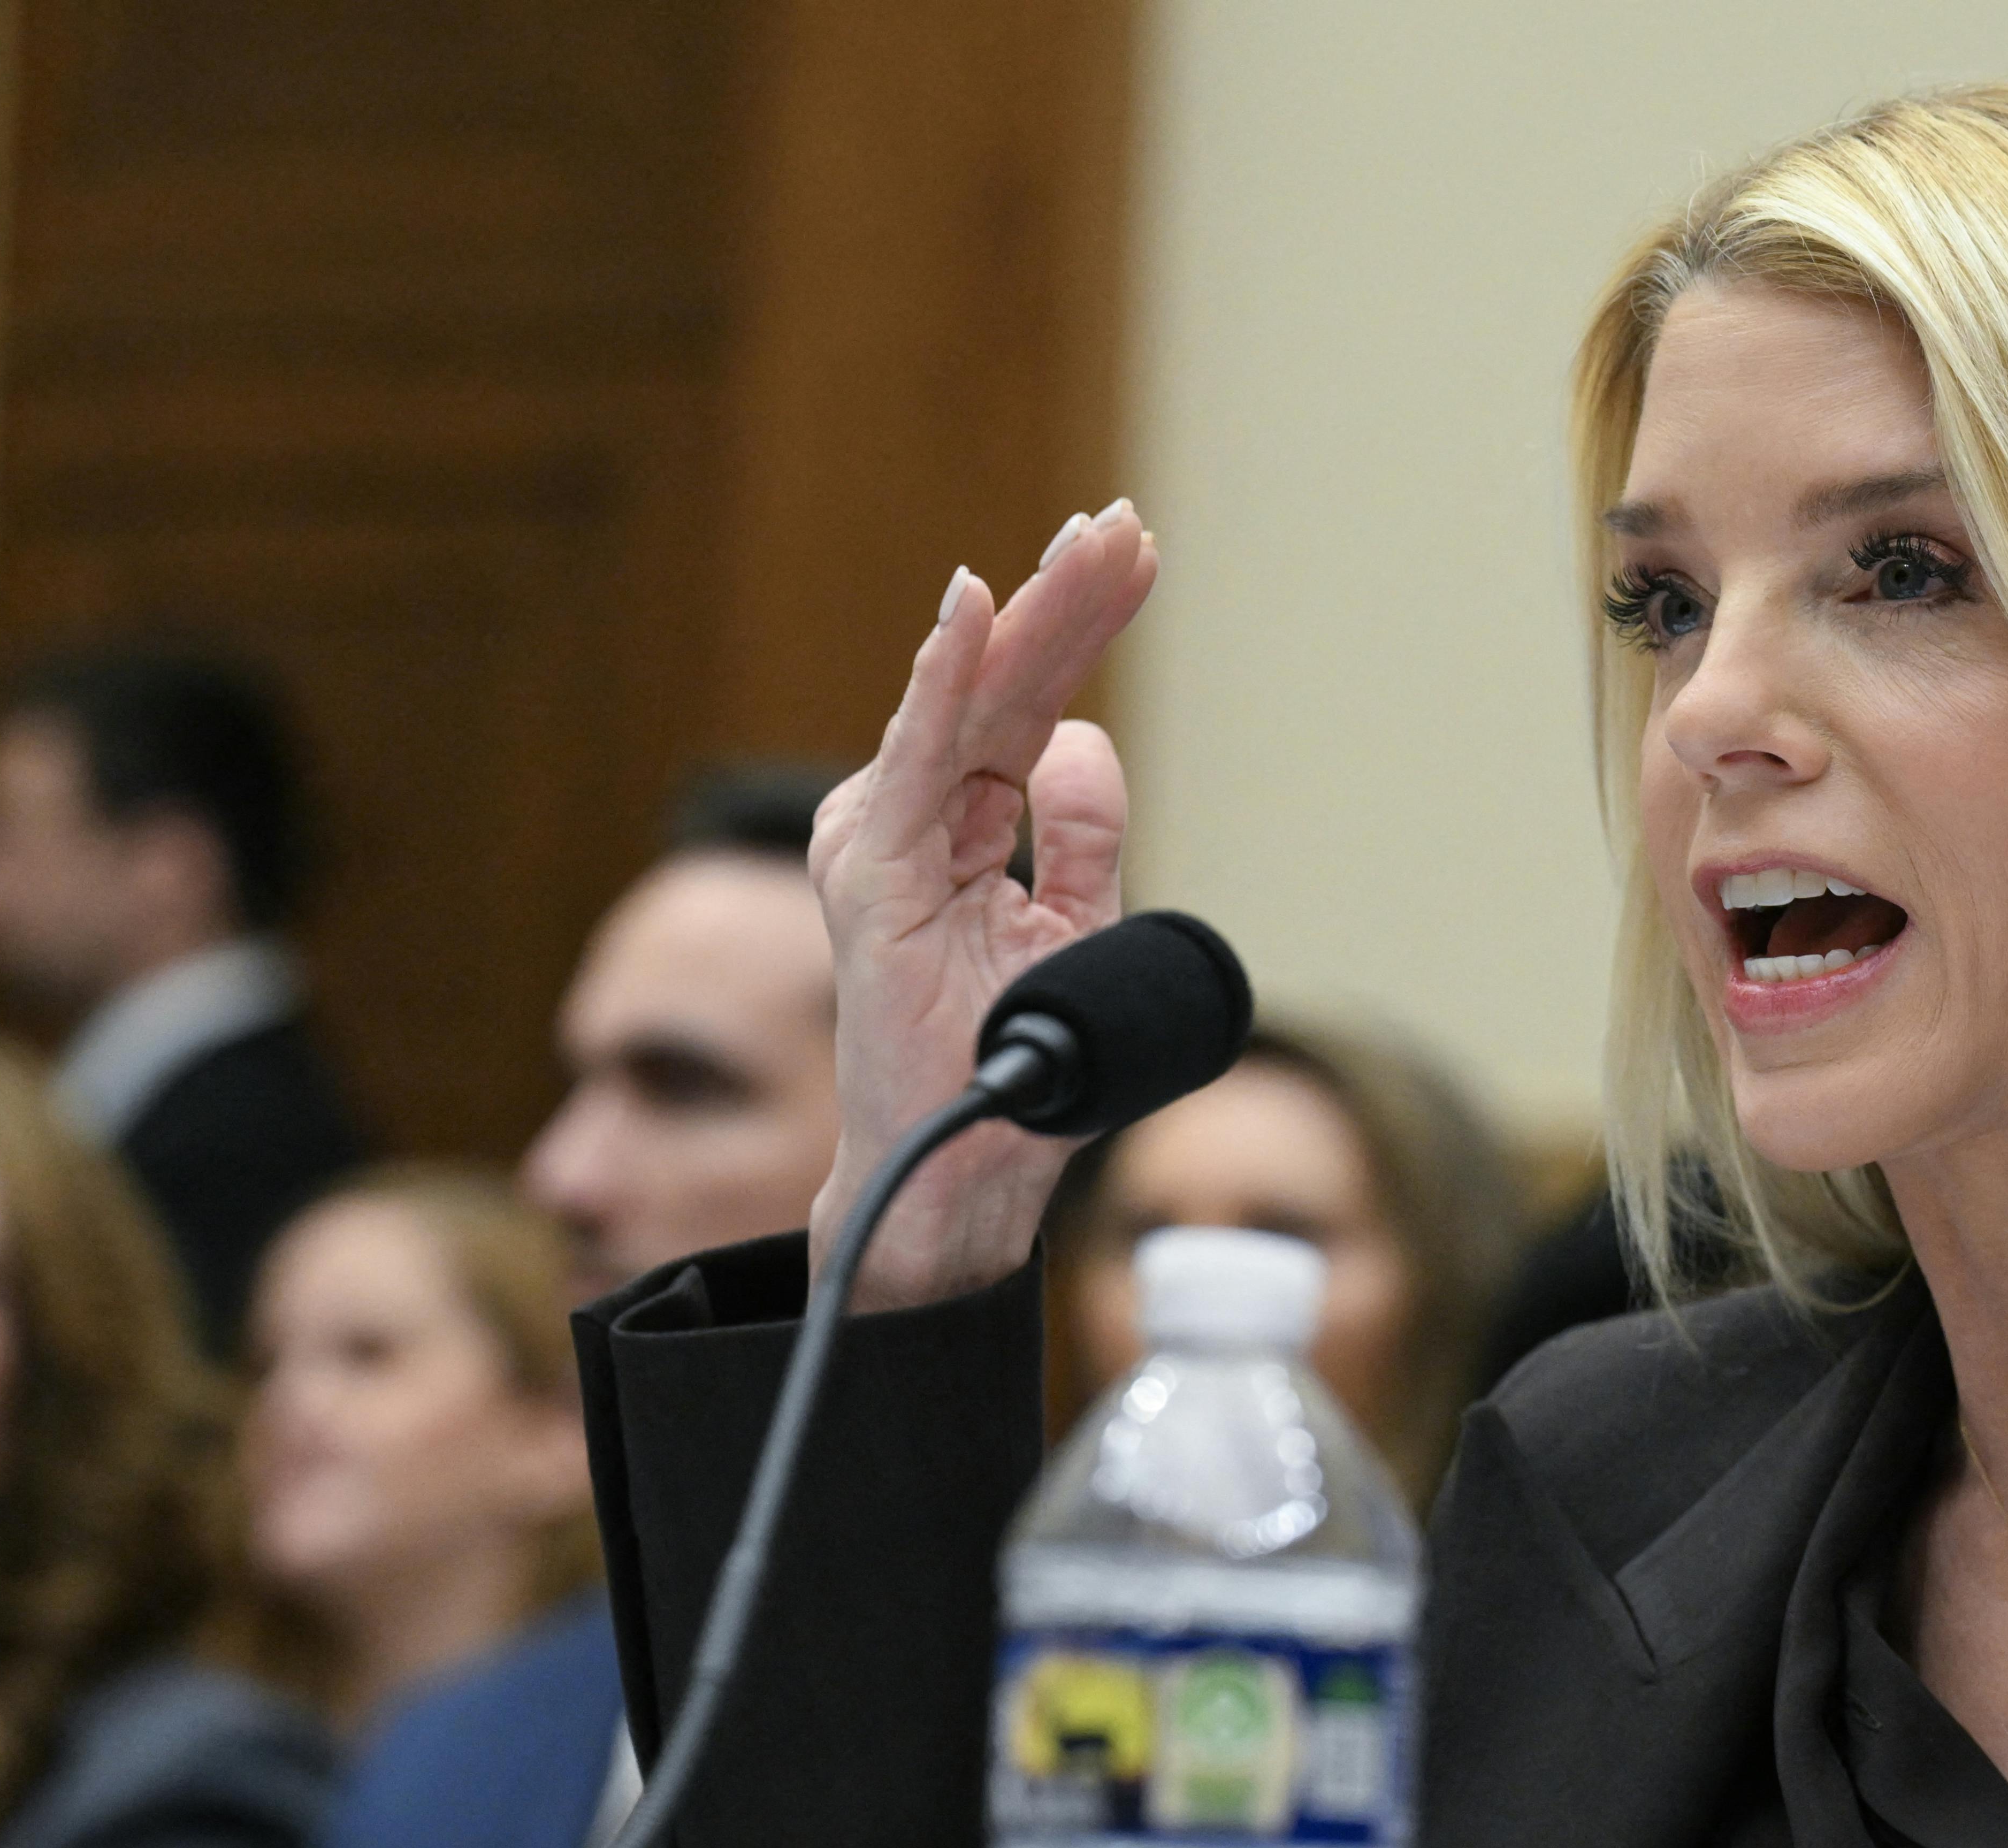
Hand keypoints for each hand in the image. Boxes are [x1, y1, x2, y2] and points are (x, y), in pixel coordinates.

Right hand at [808, 502, 1157, 1306]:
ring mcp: (886, 840)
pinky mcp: (872, 874)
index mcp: (966, 822)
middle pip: (1008, 688)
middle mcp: (918, 816)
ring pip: (971, 704)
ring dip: (1033, 620)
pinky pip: (915, 757)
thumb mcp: (1077, 926)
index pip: (1034, 705)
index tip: (1135, 553)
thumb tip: (1088, 741)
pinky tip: (974, 606)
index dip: (1081, 626)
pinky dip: (942, 678)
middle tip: (1124, 524)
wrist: (965, 1163)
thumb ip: (1082, 834)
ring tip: (1088, 547)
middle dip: (1070, 602)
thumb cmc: (1009, 1056)